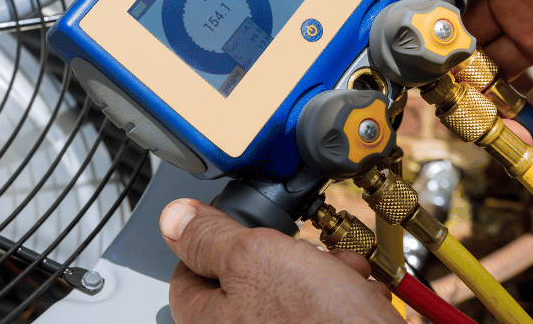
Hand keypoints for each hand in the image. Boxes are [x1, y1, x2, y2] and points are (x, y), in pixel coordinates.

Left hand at [159, 198, 403, 323]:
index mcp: (207, 323)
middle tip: (306, 251)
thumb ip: (211, 236)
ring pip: (292, 289)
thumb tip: (174, 219)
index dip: (219, 237)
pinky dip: (343, 297)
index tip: (243, 223)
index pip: (190, 268)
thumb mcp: (255, 257)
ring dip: (324, 271)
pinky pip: (323, 311)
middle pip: (249, 275)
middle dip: (287, 252)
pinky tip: (358, 295)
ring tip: (343, 275)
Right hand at [414, 0, 532, 120]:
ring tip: (454, 107)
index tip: (410, 31)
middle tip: (427, 77)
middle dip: (447, 59)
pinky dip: (520, 123)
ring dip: (474, 93)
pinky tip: (501, 129)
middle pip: (471, 39)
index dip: (432, 11)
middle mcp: (525, 4)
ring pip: (497, 76)